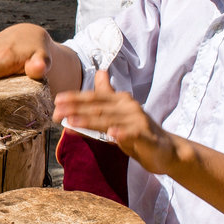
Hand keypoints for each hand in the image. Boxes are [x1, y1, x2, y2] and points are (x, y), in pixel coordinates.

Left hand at [54, 70, 177, 173]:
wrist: (167, 150)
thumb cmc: (138, 131)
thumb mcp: (119, 114)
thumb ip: (106, 97)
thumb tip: (99, 72)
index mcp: (121, 100)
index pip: (95, 97)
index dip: (76, 98)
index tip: (57, 100)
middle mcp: (129, 107)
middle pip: (99, 108)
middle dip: (76, 109)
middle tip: (56, 112)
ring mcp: (139, 121)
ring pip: (111, 121)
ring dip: (90, 121)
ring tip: (72, 122)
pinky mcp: (147, 137)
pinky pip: (133, 134)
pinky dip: (122, 134)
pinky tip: (112, 134)